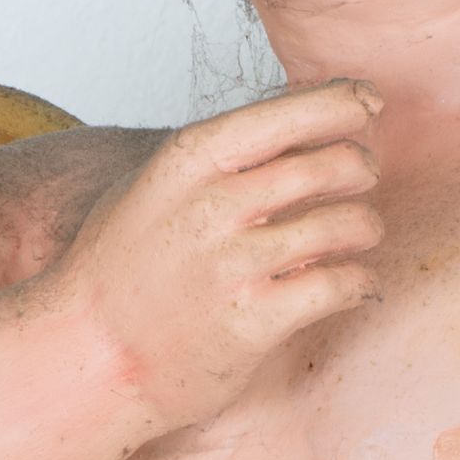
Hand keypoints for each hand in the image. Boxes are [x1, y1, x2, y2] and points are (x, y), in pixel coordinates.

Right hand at [53, 78, 383, 432]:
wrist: (90, 356)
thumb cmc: (120, 269)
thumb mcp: (153, 187)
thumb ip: (216, 154)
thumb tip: (294, 115)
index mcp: (189, 160)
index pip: (288, 112)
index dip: (343, 102)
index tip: (369, 105)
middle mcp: (213, 205)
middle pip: (330, 164)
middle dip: (361, 167)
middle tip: (363, 176)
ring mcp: (234, 265)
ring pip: (346, 224)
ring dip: (366, 226)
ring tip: (362, 232)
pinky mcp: (254, 322)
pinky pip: (340, 285)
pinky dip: (359, 281)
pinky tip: (353, 283)